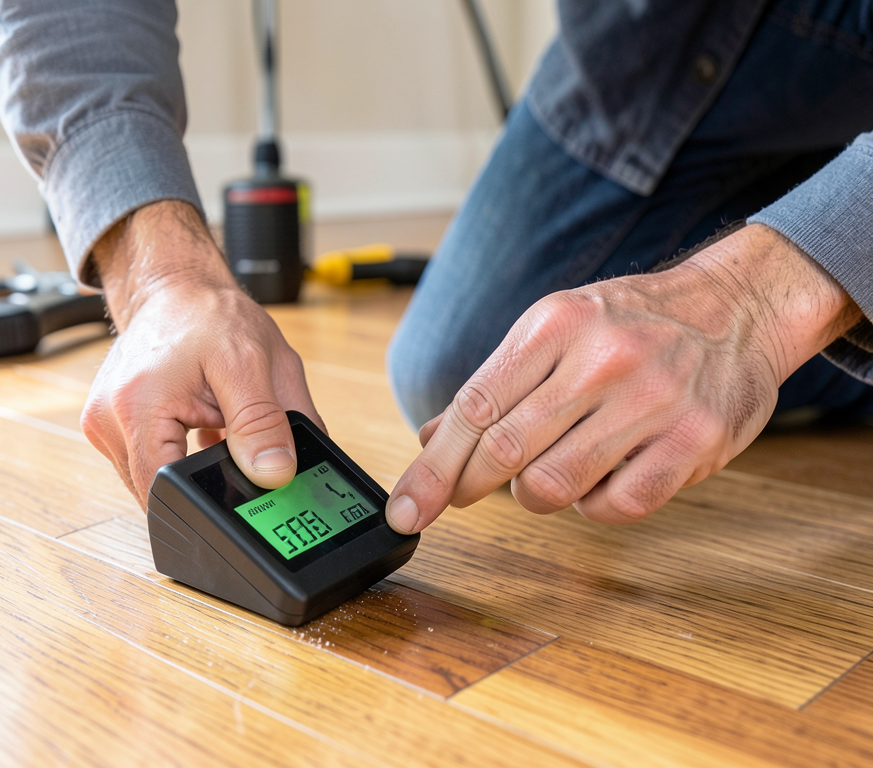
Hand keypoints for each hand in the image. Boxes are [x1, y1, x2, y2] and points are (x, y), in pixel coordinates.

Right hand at [80, 200, 324, 508]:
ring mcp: (103, 423)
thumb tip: (276, 475)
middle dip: (204, 474)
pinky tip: (198, 418)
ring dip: (191, 461)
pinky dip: (179, 451)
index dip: (208, 498)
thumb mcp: (254, 365)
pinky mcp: (109, 425)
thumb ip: (265, 424)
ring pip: (154, 477)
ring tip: (210, 415)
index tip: (240, 489)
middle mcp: (108, 419)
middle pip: (159, 488)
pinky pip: (148, 459)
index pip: (165, 489)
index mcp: (137, 404)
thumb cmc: (211, 316)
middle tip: (228, 430)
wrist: (177, 289)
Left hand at [387, 224, 862, 529]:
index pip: (473, 409)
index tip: (406, 509)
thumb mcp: (554, 329)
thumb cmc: (630, 322)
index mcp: (553, 325)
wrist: (734, 308)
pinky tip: (601, 478)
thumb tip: (433, 438)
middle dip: (469, 487)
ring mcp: (651, 402)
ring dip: (536, 494)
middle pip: (504, 453)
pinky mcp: (694, 443)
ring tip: (553, 469)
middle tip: (466, 495)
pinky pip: (615, 507)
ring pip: (552, 487)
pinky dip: (594, 506)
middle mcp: (600, 359)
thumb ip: (496, 384)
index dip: (432, 470)